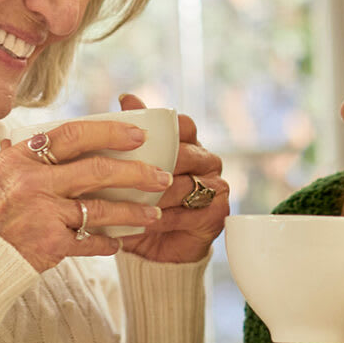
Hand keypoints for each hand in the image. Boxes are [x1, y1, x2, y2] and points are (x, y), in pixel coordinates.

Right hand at [0, 115, 173, 272]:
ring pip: (101, 209)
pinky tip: (120, 243)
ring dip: (133, 212)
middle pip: (96, 170)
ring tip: (154, 214)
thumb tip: (37, 134)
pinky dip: (108, 243)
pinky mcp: (51, 244)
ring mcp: (43, 213)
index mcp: (22, 158)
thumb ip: (20, 154)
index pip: (72, 134)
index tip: (137, 134)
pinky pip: (91, 241)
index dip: (109, 132)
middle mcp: (33, 182)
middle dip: (136, 172)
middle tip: (161, 175)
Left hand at [113, 93, 228, 264]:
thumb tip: (126, 97)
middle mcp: (207, 161)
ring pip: (186, 185)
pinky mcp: (216, 214)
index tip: (138, 139)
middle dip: (158, 165)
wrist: (152, 245)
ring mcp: (216, 187)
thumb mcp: (131, 166)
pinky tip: (143, 222)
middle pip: (187, 155)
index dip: (166, 130)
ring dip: (157, 194)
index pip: (184, 126)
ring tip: (130, 201)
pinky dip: (163, 218)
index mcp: (190, 143)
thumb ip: (132, 133)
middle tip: (128, 173)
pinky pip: (188, 213)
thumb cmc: (140, 200)